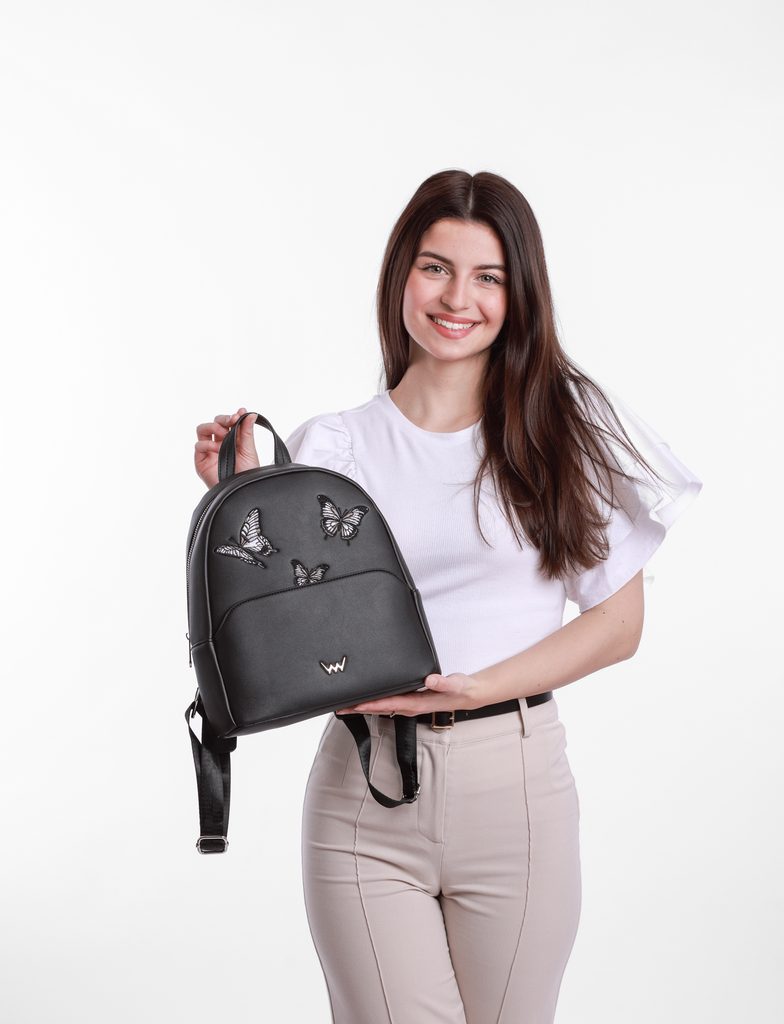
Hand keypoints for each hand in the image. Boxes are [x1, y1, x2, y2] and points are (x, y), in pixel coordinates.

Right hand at [194, 407, 260, 488]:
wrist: (242, 491)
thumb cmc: (248, 474)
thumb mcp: (249, 450)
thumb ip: (247, 431)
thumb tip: (250, 413)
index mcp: (232, 439)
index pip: (228, 422)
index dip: (233, 416)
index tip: (240, 413)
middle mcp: (219, 443)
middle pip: (214, 422)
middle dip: (223, 419)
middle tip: (232, 420)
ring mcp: (209, 451)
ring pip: (202, 430)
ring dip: (213, 427)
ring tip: (223, 433)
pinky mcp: (201, 461)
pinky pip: (198, 446)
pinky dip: (207, 443)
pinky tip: (217, 448)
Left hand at [334, 672, 481, 716]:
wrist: (466, 694)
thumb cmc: (459, 689)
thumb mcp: (455, 684)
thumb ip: (443, 682)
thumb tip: (430, 680)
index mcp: (416, 703)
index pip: (389, 704)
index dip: (371, 704)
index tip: (355, 704)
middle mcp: (409, 706)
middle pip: (379, 709)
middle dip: (359, 708)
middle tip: (338, 706)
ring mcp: (408, 705)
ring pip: (381, 707)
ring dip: (363, 706)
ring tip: (345, 704)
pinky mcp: (409, 700)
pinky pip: (387, 703)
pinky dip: (373, 701)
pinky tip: (365, 698)